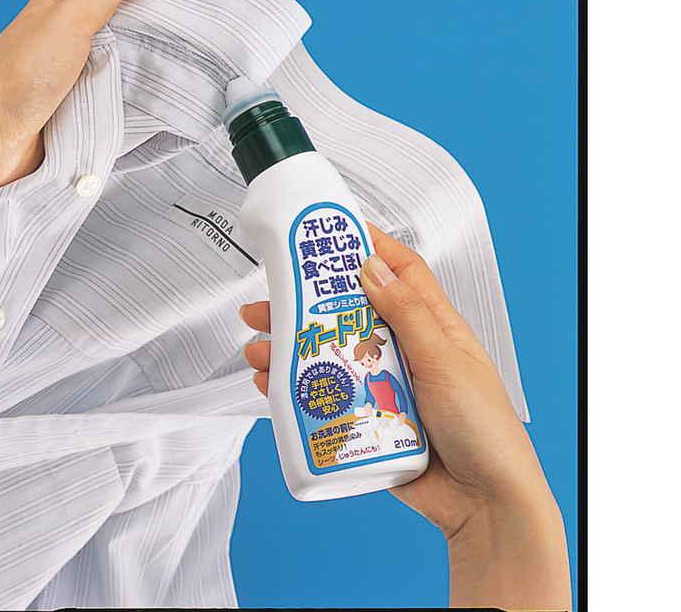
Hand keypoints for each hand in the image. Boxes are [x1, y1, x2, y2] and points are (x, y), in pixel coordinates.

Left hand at [0, 0, 154, 189]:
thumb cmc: (19, 76)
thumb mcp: (70, 18)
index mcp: (59, 6)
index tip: (173, 5)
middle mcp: (63, 38)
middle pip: (119, 33)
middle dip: (143, 42)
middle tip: (172, 45)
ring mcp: (70, 73)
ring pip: (117, 69)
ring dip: (133, 78)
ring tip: (157, 77)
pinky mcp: (75, 104)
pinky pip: (110, 99)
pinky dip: (123, 103)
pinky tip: (135, 102)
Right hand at [241, 223, 570, 609]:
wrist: (482, 505)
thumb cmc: (482, 428)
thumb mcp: (445, 360)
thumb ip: (408, 314)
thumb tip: (372, 266)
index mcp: (429, 326)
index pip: (396, 272)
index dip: (365, 249)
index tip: (329, 233)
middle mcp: (401, 350)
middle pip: (345, 314)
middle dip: (303, 304)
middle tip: (265, 300)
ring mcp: (380, 385)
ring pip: (327, 355)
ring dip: (289, 348)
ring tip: (256, 347)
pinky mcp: (364, 418)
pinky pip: (324, 395)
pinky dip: (293, 388)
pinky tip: (269, 384)